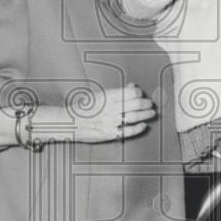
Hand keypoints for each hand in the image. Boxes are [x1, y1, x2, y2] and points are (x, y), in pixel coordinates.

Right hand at [37, 82, 156, 143]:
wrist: (69, 123)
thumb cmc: (83, 108)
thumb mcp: (98, 95)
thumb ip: (116, 92)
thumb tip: (132, 87)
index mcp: (106, 97)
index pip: (130, 92)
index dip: (139, 93)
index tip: (142, 94)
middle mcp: (110, 109)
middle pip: (135, 104)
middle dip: (146, 104)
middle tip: (151, 104)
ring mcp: (110, 122)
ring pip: (134, 117)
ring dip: (146, 115)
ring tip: (151, 113)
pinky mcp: (110, 134)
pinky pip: (128, 131)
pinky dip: (138, 128)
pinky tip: (143, 126)